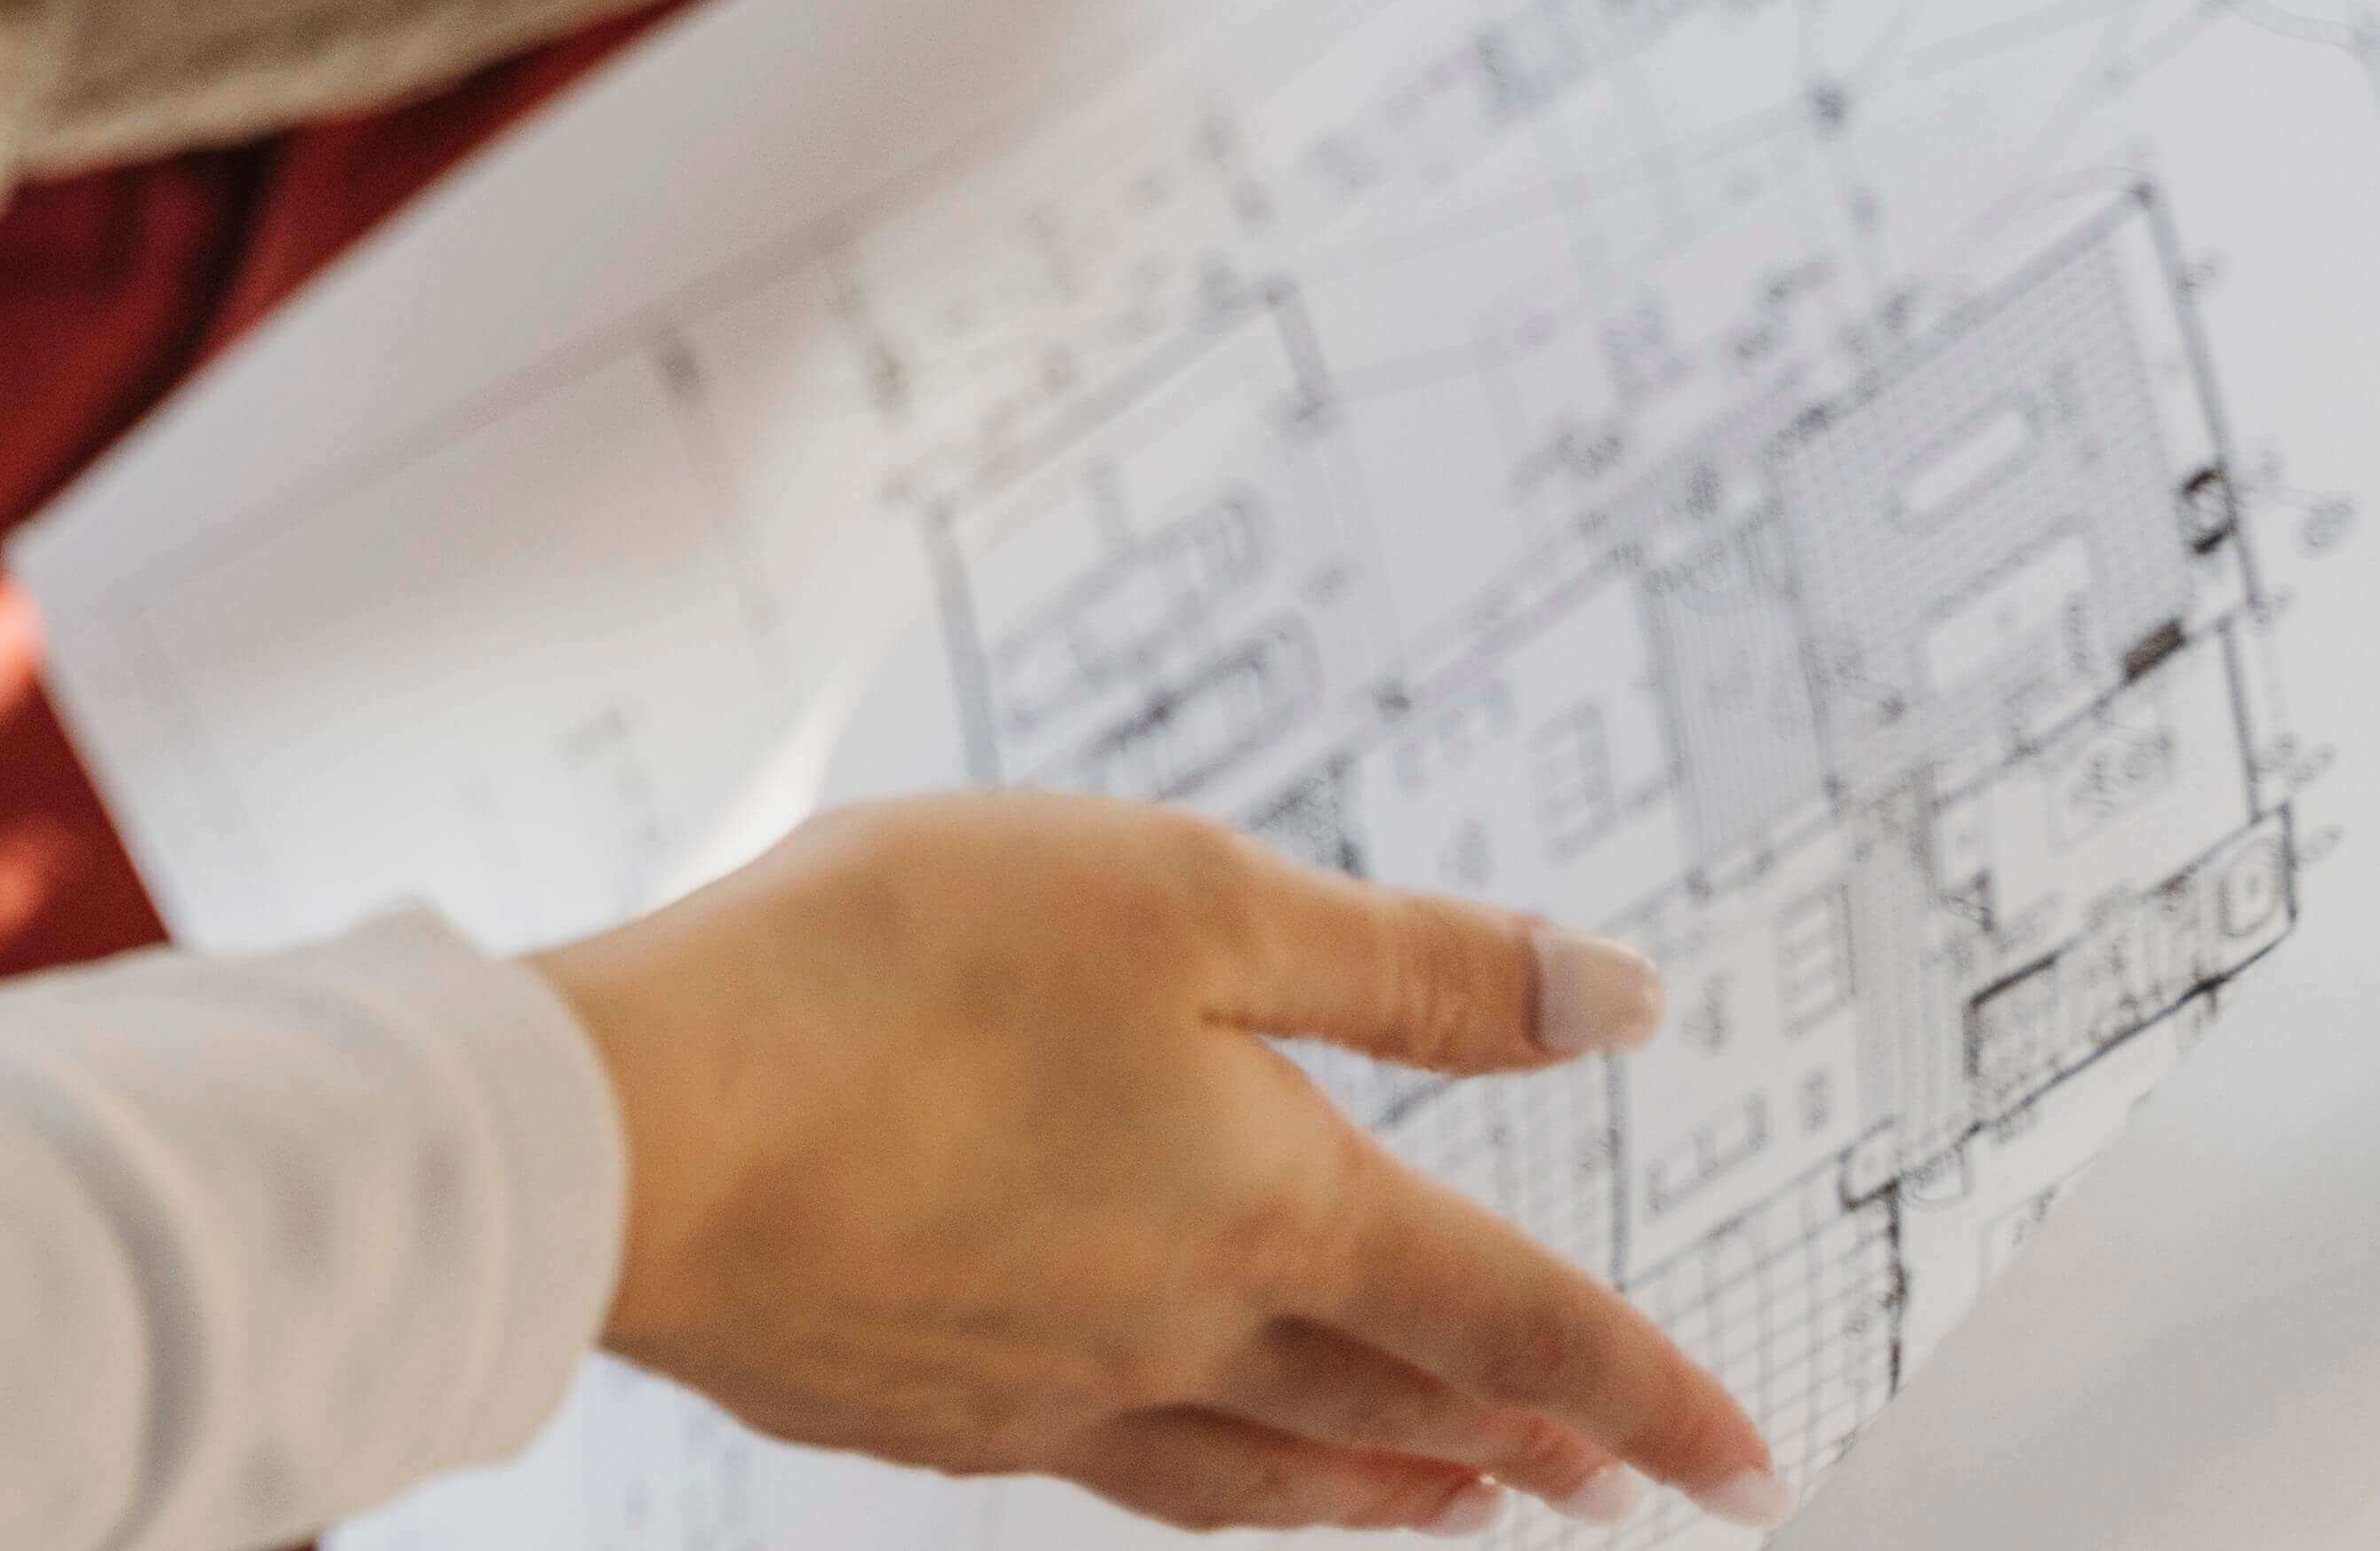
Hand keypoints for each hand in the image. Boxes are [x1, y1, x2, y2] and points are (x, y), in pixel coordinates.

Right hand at [533, 794, 1784, 1531]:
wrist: (637, 1129)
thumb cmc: (890, 972)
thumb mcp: (1178, 894)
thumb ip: (1404, 961)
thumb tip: (1618, 1001)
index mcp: (1273, 1205)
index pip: (1514, 1318)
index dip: (1648, 1389)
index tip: (1747, 1461)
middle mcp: (1180, 1329)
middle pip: (1391, 1409)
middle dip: (1511, 1446)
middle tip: (1595, 1485)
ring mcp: (1041, 1387)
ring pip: (1253, 1469)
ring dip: (1368, 1492)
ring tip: (1429, 1508)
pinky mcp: (911, 1403)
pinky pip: (1097, 1464)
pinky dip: (1184, 1475)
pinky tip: (1152, 1449)